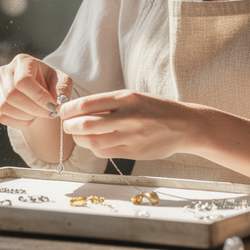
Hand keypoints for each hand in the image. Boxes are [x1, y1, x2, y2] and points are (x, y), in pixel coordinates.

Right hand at [0, 54, 71, 129]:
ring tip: (40, 113)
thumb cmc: (51, 81)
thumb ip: (63, 89)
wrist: (40, 87)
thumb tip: (58, 102)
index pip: (23, 81)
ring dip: (27, 116)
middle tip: (49, 113)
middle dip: (33, 108)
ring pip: (5, 107)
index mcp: (22, 61)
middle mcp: (6, 71)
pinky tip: (31, 116)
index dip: (38, 97)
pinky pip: (3, 117)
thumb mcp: (62, 80)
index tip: (52, 106)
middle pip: (12, 95)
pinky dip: (20, 122)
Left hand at [59, 90, 200, 160]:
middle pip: (85, 125)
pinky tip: (96, 143)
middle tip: (67, 125)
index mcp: (126, 98)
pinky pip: (105, 153)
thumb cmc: (156, 109)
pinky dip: (95, 148)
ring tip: (80, 134)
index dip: (68, 110)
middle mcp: (127, 117)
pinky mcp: (134, 152)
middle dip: (69, 126)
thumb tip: (78, 110)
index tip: (63, 111)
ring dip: (80, 139)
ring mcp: (131, 136)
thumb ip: (108, 103)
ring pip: (92, 142)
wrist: (185, 126)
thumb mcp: (133, 97)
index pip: (86, 105)